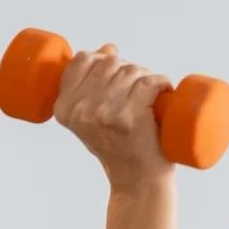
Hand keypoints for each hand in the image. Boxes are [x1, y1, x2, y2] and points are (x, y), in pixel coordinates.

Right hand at [53, 42, 173, 191]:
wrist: (136, 181)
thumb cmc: (117, 146)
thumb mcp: (91, 118)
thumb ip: (90, 84)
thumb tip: (108, 48)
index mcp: (64, 108)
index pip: (83, 60)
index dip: (104, 59)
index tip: (117, 72)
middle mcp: (81, 109)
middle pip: (111, 64)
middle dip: (129, 69)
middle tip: (140, 89)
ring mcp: (105, 113)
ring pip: (132, 71)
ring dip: (147, 77)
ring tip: (152, 95)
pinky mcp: (131, 117)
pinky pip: (149, 82)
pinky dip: (161, 82)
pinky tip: (164, 90)